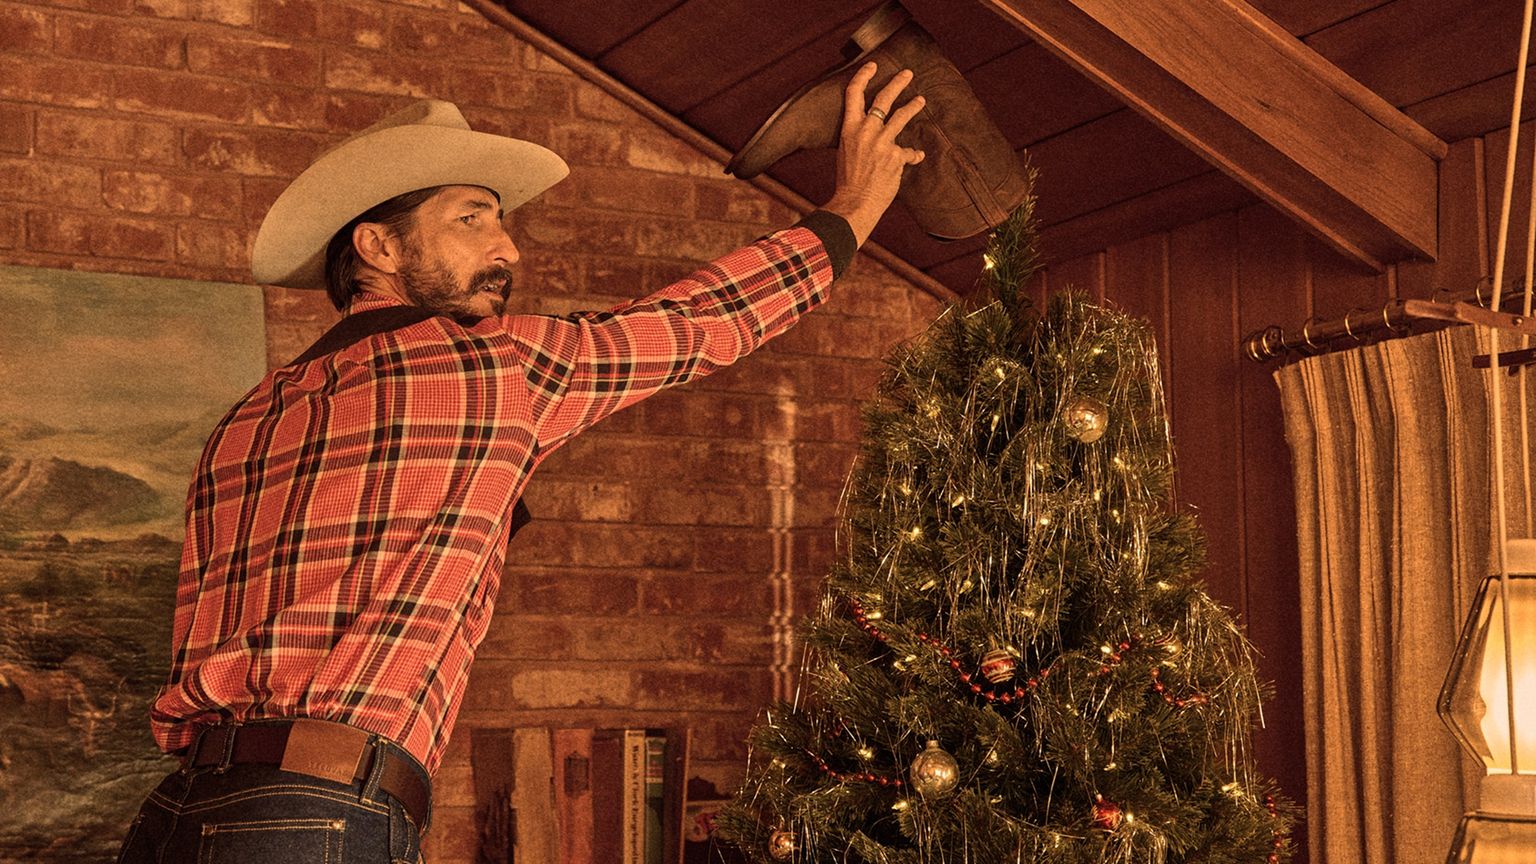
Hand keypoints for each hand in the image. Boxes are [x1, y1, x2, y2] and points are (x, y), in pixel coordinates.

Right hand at [822, 62, 926, 246]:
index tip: (872, 65)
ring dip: (913, 106)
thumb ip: (861, 137)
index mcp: (849, 129)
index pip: (854, 94)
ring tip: (921, 100)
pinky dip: (912, 155)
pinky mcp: (896, 156)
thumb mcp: (847, 152)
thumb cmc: (849, 180)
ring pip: (901, 116)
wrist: (855, 203)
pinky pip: (909, 152)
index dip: (863, 76)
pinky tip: (917, 157)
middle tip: (908, 73)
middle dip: (897, 83)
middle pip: (884, 98)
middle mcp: (866, 131)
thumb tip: (876, 132)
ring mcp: (882, 142)